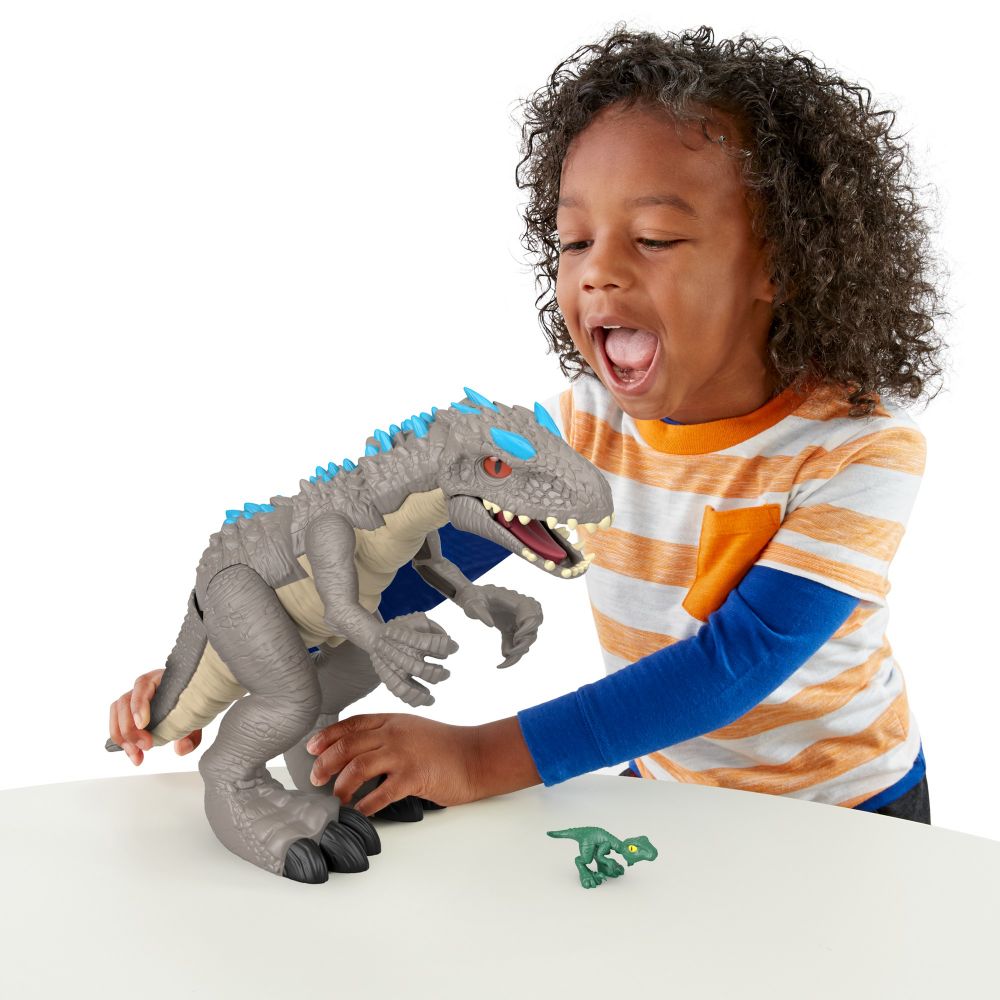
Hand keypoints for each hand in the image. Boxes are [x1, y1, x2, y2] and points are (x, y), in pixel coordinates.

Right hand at [108, 668, 201, 764]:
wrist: (196, 701)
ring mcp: (135, 698)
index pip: (142, 684)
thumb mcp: (197, 718)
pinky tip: (134, 754)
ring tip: (136, 754)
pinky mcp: (130, 713)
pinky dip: (122, 741)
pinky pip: (118, 724)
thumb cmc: (194, 704)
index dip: (138, 704)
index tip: (142, 724)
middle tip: (146, 746)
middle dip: (130, 728)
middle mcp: (145, 687)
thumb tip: (181, 749)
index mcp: (161, 678)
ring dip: (122, 737)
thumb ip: (192, 735)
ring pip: (116, 713)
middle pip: (124, 702)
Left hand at [306, 713, 540, 814]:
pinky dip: (366, 805)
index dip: (327, 735)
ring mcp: (404, 754)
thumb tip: (359, 753)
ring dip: (341, 786)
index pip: (352, 724)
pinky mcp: (414, 776)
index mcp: (393, 721)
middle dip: (325, 762)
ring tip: (336, 799)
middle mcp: (394, 734)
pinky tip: (360, 813)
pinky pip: (381, 793)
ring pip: (358, 767)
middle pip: (348, 745)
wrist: (476, 755)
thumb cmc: (446, 746)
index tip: (311, 748)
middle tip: (315, 778)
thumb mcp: (413, 730)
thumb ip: (388, 736)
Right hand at [368, 612, 457, 706]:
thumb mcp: (418, 620)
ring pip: (408, 687)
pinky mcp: (388, 678)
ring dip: (423, 693)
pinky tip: (425, 699)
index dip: (446, 645)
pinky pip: (399, 693)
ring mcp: (394, 668)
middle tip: (446, 673)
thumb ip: (435, 629)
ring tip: (432, 696)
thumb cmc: (403, 629)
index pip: (431, 643)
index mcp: (409, 637)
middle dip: (437, 673)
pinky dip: (413, 699)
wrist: (375, 637)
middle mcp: (401, 655)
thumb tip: (452, 646)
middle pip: (421, 670)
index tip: (452, 647)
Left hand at [455, 583, 542, 667]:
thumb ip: (479, 611)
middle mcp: (520, 610)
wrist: (470, 597)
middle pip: (534, 628)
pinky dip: (512, 654)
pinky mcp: (512, 628)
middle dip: (525, 643)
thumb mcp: (472, 602)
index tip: (516, 637)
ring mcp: (517, 620)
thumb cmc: (472, 596)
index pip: (532, 613)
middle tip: (509, 653)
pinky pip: (517, 643)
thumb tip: (490, 625)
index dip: (528, 627)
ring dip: (518, 652)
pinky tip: (501, 663)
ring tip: (503, 663)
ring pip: (527, 638)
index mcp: (515, 600)